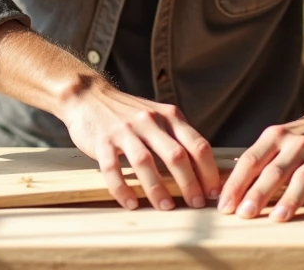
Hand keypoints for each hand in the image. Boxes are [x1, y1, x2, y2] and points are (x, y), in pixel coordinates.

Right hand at [61, 82, 220, 211]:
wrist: (90, 97)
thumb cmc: (130, 113)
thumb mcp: (160, 116)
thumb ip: (178, 136)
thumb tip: (204, 168)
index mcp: (169, 116)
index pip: (198, 144)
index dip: (209, 171)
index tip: (214, 191)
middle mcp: (149, 121)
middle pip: (176, 155)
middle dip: (190, 183)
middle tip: (196, 204)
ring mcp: (125, 130)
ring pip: (145, 162)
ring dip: (157, 189)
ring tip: (167, 207)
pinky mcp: (102, 141)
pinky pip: (112, 169)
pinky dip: (123, 189)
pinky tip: (131, 203)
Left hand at [217, 111, 303, 221]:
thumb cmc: (300, 137)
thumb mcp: (277, 138)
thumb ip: (256, 160)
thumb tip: (226, 187)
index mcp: (276, 136)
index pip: (252, 160)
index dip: (236, 183)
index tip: (225, 206)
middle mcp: (298, 144)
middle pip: (276, 170)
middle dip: (259, 193)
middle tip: (244, 214)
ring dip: (291, 198)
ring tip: (278, 217)